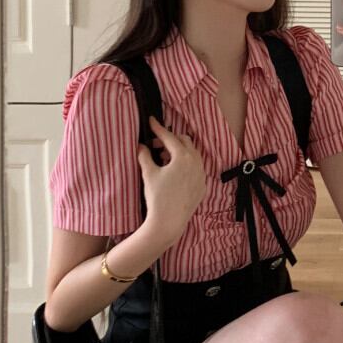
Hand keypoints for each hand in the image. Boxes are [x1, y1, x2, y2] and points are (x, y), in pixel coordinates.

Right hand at [136, 117, 205, 248]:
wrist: (169, 222)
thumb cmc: (158, 197)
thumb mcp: (149, 174)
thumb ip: (144, 156)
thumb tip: (140, 146)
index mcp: (182, 157)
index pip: (169, 137)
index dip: (158, 128)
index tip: (151, 121)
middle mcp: (195, 162)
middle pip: (184, 141)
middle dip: (170, 140)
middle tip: (156, 145)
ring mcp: (201, 174)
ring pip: (192, 154)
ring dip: (179, 151)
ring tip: (164, 158)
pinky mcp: (202, 185)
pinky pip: (196, 167)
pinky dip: (186, 164)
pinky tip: (174, 172)